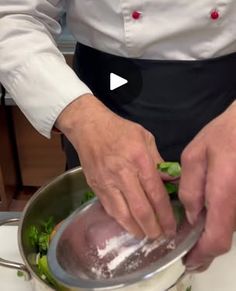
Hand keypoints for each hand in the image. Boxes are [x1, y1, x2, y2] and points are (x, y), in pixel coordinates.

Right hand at [56, 94, 175, 238]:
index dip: (165, 213)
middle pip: (141, 209)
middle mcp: (123, 173)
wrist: (89, 127)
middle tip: (162, 235)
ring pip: (124, 215)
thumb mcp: (145, 137)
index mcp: (139, 158)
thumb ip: (158, 161)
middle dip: (153, 227)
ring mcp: (107, 182)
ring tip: (148, 235)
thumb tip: (172, 181)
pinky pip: (110, 210)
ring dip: (137, 229)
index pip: (155, 192)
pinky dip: (122, 222)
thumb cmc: (120, 130)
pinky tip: (131, 225)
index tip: (172, 226)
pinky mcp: (95, 187)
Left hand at [179, 101, 235, 271]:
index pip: (217, 240)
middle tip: (187, 245)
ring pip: (230, 227)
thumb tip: (191, 215)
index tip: (189, 261)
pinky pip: (234, 215)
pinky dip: (222, 219)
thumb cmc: (224, 135)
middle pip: (225, 237)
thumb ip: (190, 188)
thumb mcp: (195, 156)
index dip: (202, 255)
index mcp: (224, 195)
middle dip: (205, 245)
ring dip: (213, 232)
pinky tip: (209, 212)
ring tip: (194, 228)